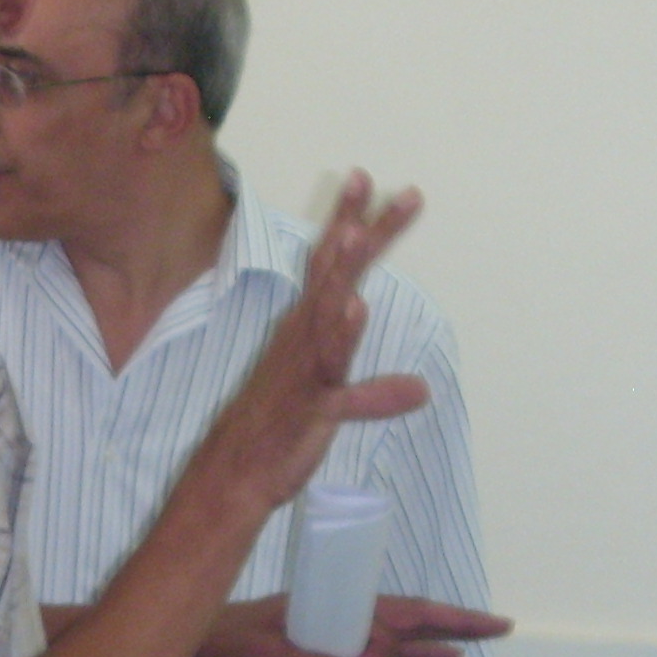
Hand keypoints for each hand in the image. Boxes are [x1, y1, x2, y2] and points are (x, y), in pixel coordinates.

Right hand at [184, 172, 427, 518]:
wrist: (235, 476)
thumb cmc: (278, 435)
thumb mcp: (335, 406)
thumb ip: (376, 392)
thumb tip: (421, 389)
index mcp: (306, 331)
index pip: (329, 267)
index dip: (348, 223)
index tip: (364, 180)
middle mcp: (303, 338)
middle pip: (334, 274)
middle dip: (356, 227)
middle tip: (372, 181)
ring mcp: (304, 367)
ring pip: (327, 311)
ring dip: (342, 271)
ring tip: (357, 231)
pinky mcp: (311, 401)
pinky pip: (328, 365)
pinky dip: (342, 336)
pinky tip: (356, 308)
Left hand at [191, 592, 512, 656]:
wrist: (193, 644)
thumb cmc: (224, 643)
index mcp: (336, 605)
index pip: (404, 610)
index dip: (448, 616)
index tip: (487, 621)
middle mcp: (341, 614)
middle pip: (409, 620)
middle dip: (453, 624)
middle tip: (501, 627)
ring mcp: (334, 632)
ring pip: (394, 638)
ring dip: (429, 644)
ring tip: (470, 649)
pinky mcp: (323, 651)